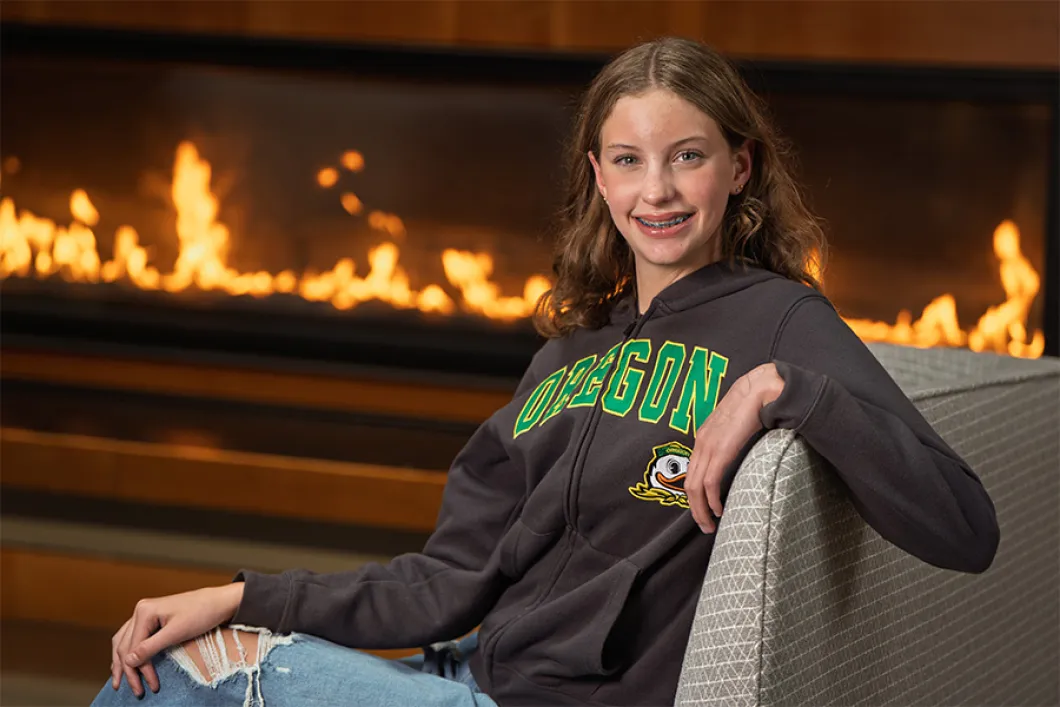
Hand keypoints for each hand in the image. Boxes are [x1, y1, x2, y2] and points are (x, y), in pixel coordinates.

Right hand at [110, 583, 243, 696]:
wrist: (220, 601)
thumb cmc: (202, 613)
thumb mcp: (177, 633)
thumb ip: (151, 647)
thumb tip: (128, 662)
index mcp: (144, 611)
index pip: (132, 647)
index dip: (138, 670)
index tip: (147, 687)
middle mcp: (141, 610)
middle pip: (125, 645)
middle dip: (127, 670)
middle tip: (135, 690)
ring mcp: (146, 612)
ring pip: (125, 641)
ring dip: (123, 662)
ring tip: (121, 681)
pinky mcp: (153, 617)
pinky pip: (133, 636)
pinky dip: (129, 651)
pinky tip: (127, 662)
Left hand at [685, 363, 783, 532]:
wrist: (760, 390)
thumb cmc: (752, 407)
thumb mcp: (735, 428)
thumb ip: (730, 442)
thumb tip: (735, 457)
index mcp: (703, 438)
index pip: (691, 473)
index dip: (694, 495)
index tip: (703, 510)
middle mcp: (701, 443)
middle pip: (688, 484)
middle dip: (694, 509)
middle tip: (704, 525)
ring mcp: (708, 447)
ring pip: (695, 487)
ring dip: (701, 510)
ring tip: (709, 525)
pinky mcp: (720, 451)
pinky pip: (709, 482)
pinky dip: (711, 500)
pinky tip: (718, 510)